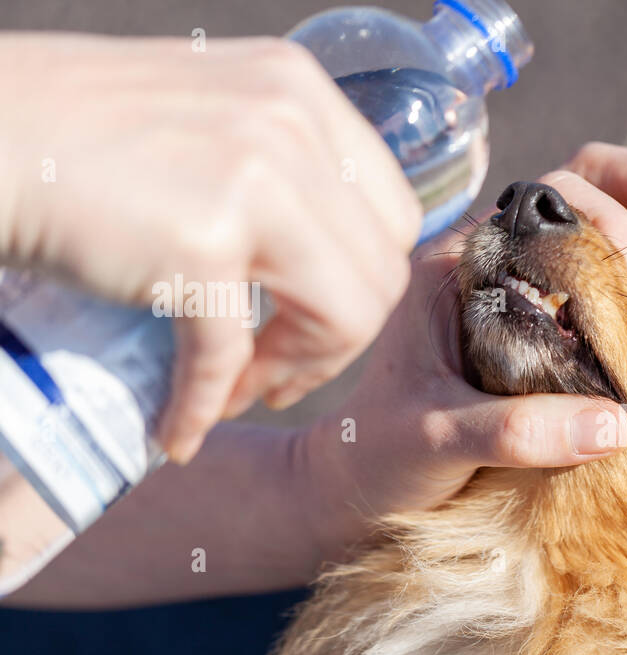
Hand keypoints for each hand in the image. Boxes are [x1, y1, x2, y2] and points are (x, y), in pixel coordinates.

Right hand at [0, 34, 422, 462]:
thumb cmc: (74, 135)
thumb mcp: (211, 118)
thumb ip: (283, 167)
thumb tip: (336, 258)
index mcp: (302, 92)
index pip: (393, 215)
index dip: (365, 284)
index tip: (317, 321)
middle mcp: (291, 124)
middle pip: (379, 274)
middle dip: (337, 342)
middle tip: (279, 373)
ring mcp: (251, 179)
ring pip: (344, 318)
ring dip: (294, 373)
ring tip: (242, 391)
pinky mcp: (196, 243)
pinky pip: (231, 357)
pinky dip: (205, 407)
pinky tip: (179, 431)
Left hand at [301, 144, 626, 557]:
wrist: (355, 494)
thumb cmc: (378, 456)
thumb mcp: (436, 440)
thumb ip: (515, 431)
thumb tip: (618, 424)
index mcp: (466, 263)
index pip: (551, 194)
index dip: (613, 211)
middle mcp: (505, 266)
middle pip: (593, 195)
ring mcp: (534, 301)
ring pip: (613, 244)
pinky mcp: (555, 342)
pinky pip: (617, 302)